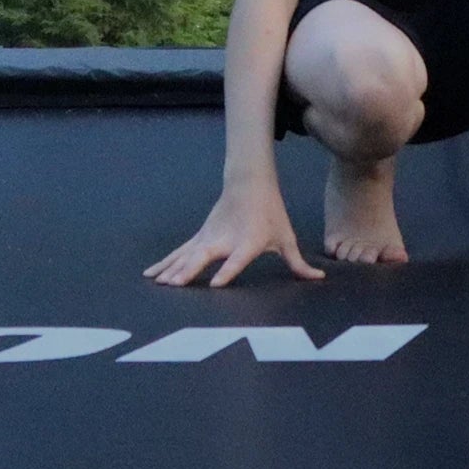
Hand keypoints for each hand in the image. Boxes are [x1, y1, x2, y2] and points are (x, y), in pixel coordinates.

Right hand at [144, 178, 325, 287]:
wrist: (250, 184)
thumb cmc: (271, 213)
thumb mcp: (286, 238)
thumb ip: (298, 262)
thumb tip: (319, 277)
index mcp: (248, 243)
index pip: (237, 260)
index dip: (227, 272)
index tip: (214, 284)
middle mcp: (225, 240)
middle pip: (204, 256)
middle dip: (189, 270)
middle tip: (174, 285)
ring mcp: (209, 237)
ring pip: (187, 254)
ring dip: (172, 269)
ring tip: (159, 284)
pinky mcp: (200, 237)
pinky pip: (179, 252)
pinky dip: (165, 263)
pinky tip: (150, 275)